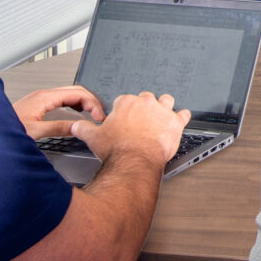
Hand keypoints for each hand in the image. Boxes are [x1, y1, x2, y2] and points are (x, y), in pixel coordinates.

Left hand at [13, 84, 103, 140]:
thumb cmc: (6, 129)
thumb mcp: (35, 132)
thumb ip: (58, 128)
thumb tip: (78, 127)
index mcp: (44, 97)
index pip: (78, 93)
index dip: (92, 104)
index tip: (99, 117)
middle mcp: (43, 95)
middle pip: (76, 91)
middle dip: (92, 102)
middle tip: (100, 116)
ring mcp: (41, 98)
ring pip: (70, 94)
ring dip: (84, 103)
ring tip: (93, 115)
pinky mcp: (39, 104)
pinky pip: (63, 100)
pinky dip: (75, 105)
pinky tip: (78, 114)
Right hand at [75, 90, 189, 167]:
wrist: (134, 162)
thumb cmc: (117, 150)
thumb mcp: (93, 137)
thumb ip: (83, 128)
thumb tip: (76, 126)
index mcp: (125, 103)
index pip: (125, 100)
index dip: (125, 110)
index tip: (125, 118)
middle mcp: (145, 103)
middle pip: (147, 98)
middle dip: (145, 107)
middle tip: (142, 120)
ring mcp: (162, 112)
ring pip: (166, 101)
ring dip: (165, 107)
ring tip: (162, 115)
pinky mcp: (175, 123)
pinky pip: (184, 114)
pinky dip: (182, 118)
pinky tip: (180, 120)